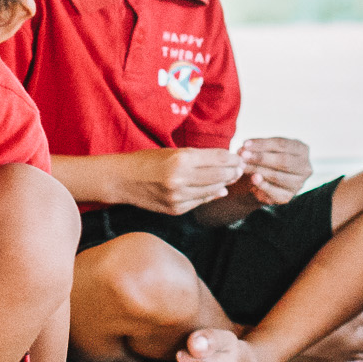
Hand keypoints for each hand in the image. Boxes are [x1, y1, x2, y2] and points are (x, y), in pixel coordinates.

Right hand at [115, 147, 245, 214]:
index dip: (232, 158)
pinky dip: (211, 195)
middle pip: (219, 175)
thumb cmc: (147, 161)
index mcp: (181, 159)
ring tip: (231, 178)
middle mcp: (181, 178)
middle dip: (233, 172)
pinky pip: (200, 202)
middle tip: (240, 169)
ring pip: (212, 190)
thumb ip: (198, 158)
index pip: (217, 158)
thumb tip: (225, 163)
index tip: (239, 158)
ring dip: (224, 184)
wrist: (122, 180)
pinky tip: (217, 190)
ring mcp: (178, 196)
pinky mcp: (175, 209)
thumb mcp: (173, 152)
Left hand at [237, 138, 312, 205]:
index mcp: (302, 150)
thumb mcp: (269, 148)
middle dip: (260, 158)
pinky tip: (253, 179)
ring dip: (257, 170)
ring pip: (278, 177)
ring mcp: (298, 183)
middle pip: (283, 161)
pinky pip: (275, 192)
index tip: (246, 144)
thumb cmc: (271, 157)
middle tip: (243, 156)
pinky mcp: (288, 196)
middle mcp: (304, 167)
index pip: (282, 144)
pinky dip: (262, 185)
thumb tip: (244, 148)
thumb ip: (259, 146)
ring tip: (243, 166)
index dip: (263, 144)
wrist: (273, 178)